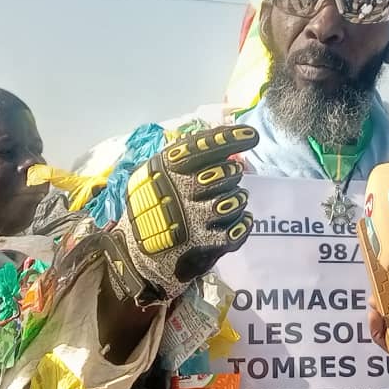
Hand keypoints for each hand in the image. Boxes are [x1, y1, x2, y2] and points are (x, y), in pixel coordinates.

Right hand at [113, 125, 258, 302]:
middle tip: (232, 175)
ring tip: (234, 199)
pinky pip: (235, 232)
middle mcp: (180, 191)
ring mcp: (192, 219)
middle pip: (223, 174)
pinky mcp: (201, 244)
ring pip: (232, 201)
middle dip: (232, 173)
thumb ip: (186, 158)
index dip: (231, 138)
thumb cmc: (153, 206)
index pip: (203, 147)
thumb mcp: (157, 174)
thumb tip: (225, 142)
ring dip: (238, 199)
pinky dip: (243, 224)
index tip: (252, 135)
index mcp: (166, 169)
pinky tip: (242, 220)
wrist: (136, 253)